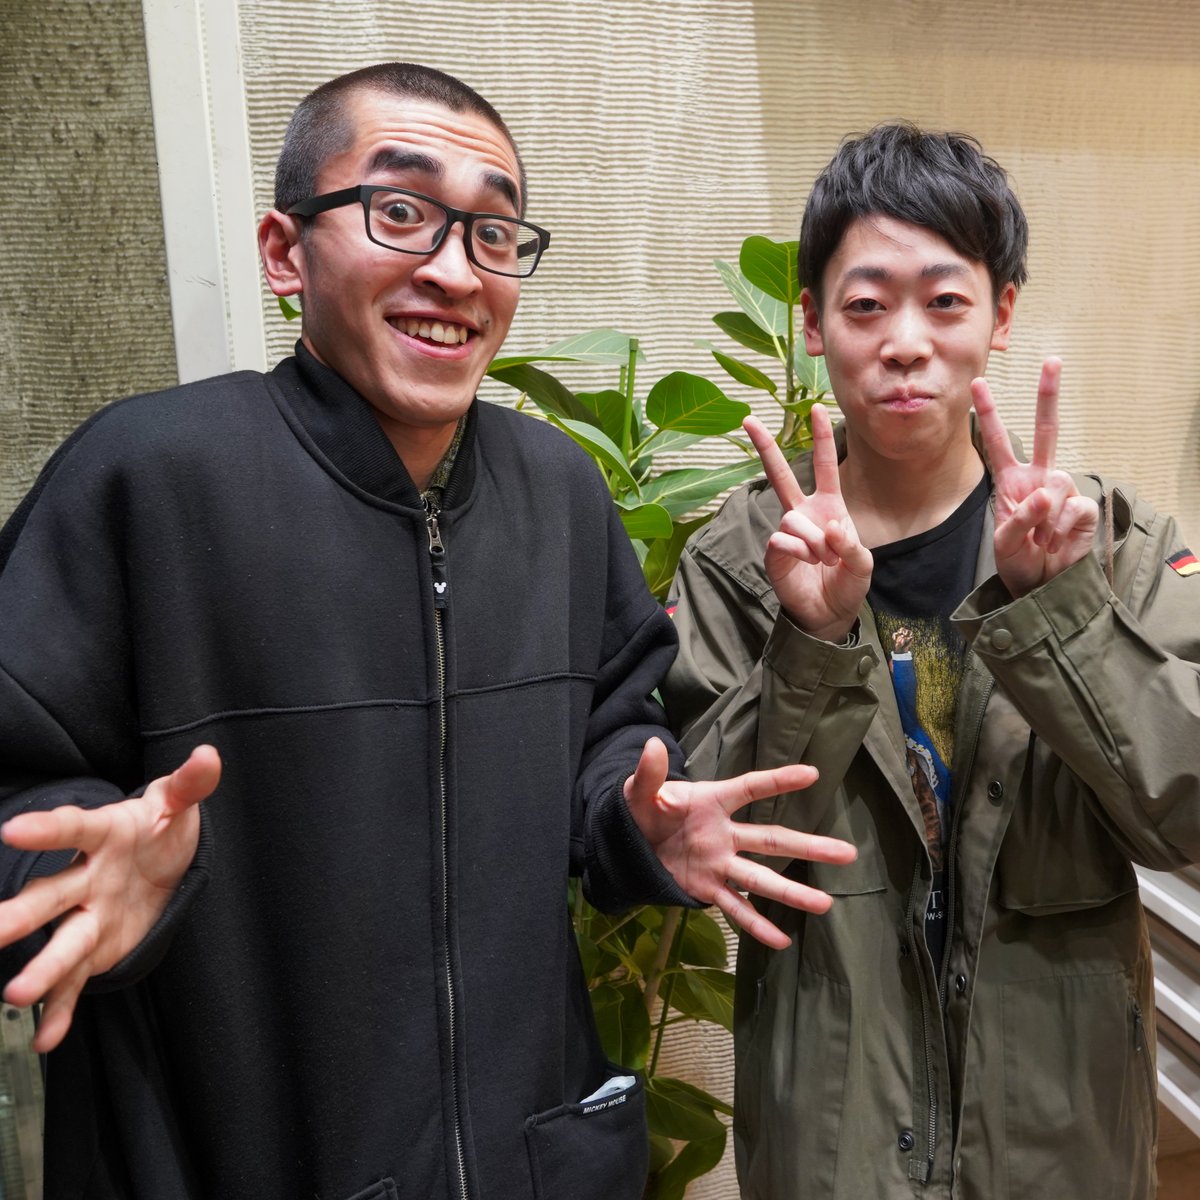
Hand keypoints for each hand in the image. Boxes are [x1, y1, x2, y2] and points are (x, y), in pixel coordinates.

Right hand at [0, 745, 220, 1050]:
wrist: (162, 860)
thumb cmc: (163, 826)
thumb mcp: (179, 802)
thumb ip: (191, 784)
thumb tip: (207, 756)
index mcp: (104, 834)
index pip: (74, 829)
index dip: (46, 829)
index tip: (11, 830)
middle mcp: (86, 878)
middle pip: (50, 896)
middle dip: (19, 916)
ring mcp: (87, 915)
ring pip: (60, 943)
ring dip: (40, 968)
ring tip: (15, 995)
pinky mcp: (96, 949)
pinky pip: (76, 982)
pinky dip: (61, 1010)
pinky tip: (45, 1038)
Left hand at [624, 737, 856, 947]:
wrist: (627, 843)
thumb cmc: (642, 810)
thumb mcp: (639, 791)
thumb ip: (649, 774)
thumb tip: (651, 746)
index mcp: (712, 802)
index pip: (749, 788)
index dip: (778, 781)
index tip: (812, 774)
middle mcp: (724, 834)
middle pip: (772, 839)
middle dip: (808, 846)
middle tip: (848, 853)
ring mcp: (720, 864)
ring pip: (761, 878)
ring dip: (792, 892)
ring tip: (825, 905)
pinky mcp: (707, 888)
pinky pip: (735, 908)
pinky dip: (755, 926)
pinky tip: (781, 941)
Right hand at [745, 407, 872, 641]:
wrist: (829, 613)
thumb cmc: (847, 583)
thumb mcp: (863, 564)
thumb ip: (851, 545)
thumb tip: (828, 529)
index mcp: (829, 507)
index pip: (825, 467)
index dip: (822, 439)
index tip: (817, 409)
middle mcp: (804, 513)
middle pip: (781, 475)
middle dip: (765, 447)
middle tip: (748, 420)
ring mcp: (787, 532)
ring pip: (792, 518)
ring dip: (814, 541)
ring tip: (824, 559)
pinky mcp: (774, 552)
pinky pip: (782, 540)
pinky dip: (800, 553)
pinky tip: (807, 563)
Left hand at [972, 358, 1097, 596]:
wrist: (1043, 586)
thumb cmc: (1019, 560)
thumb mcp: (1004, 543)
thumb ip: (1020, 518)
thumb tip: (1046, 493)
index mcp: (1011, 481)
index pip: (998, 442)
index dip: (990, 413)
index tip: (979, 383)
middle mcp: (1038, 478)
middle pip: (1045, 430)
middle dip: (1048, 395)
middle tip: (1052, 360)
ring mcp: (1063, 491)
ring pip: (1057, 483)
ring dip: (1045, 517)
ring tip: (1041, 539)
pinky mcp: (1084, 507)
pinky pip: (1073, 507)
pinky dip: (1062, 528)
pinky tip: (1058, 540)